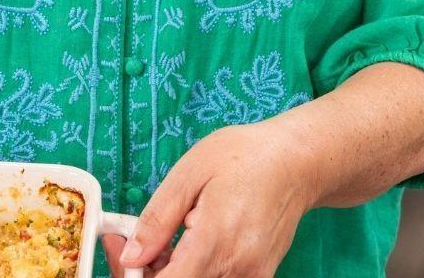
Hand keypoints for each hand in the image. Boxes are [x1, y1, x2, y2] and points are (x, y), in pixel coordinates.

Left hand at [106, 121, 321, 276]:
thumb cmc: (245, 157)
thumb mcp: (190, 173)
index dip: (138, 275)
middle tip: (141, 241)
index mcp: (215, 239)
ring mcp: (252, 275)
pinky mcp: (259, 276)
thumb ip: (158, 219)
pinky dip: (198, 270)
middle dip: (152, 272)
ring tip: (175, 233)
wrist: (297, 161)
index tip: (126, 253)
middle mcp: (237, 267)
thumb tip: (131, 257)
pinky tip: (194, 243)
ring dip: (175, 271)